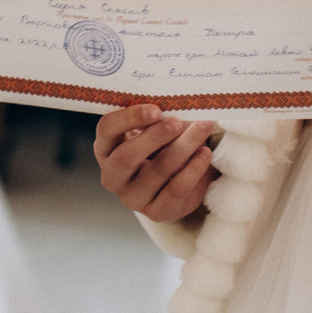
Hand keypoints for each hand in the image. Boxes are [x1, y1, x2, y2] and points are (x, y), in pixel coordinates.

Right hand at [93, 103, 217, 223]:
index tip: (156, 110)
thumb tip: (176, 100)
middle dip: (154, 137)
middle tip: (177, 122)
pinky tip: (205, 153)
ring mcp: (131, 197)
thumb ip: (157, 117)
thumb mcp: (153, 128)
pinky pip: (175, 189)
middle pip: (125, 156)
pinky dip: (193, 169)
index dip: (129, 118)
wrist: (178, 181)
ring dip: (184, 147)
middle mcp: (112, 175)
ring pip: (157, 171)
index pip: (107, 130)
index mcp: (106, 147)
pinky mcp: (155, 212)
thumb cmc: (162, 146)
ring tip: (202, 129)